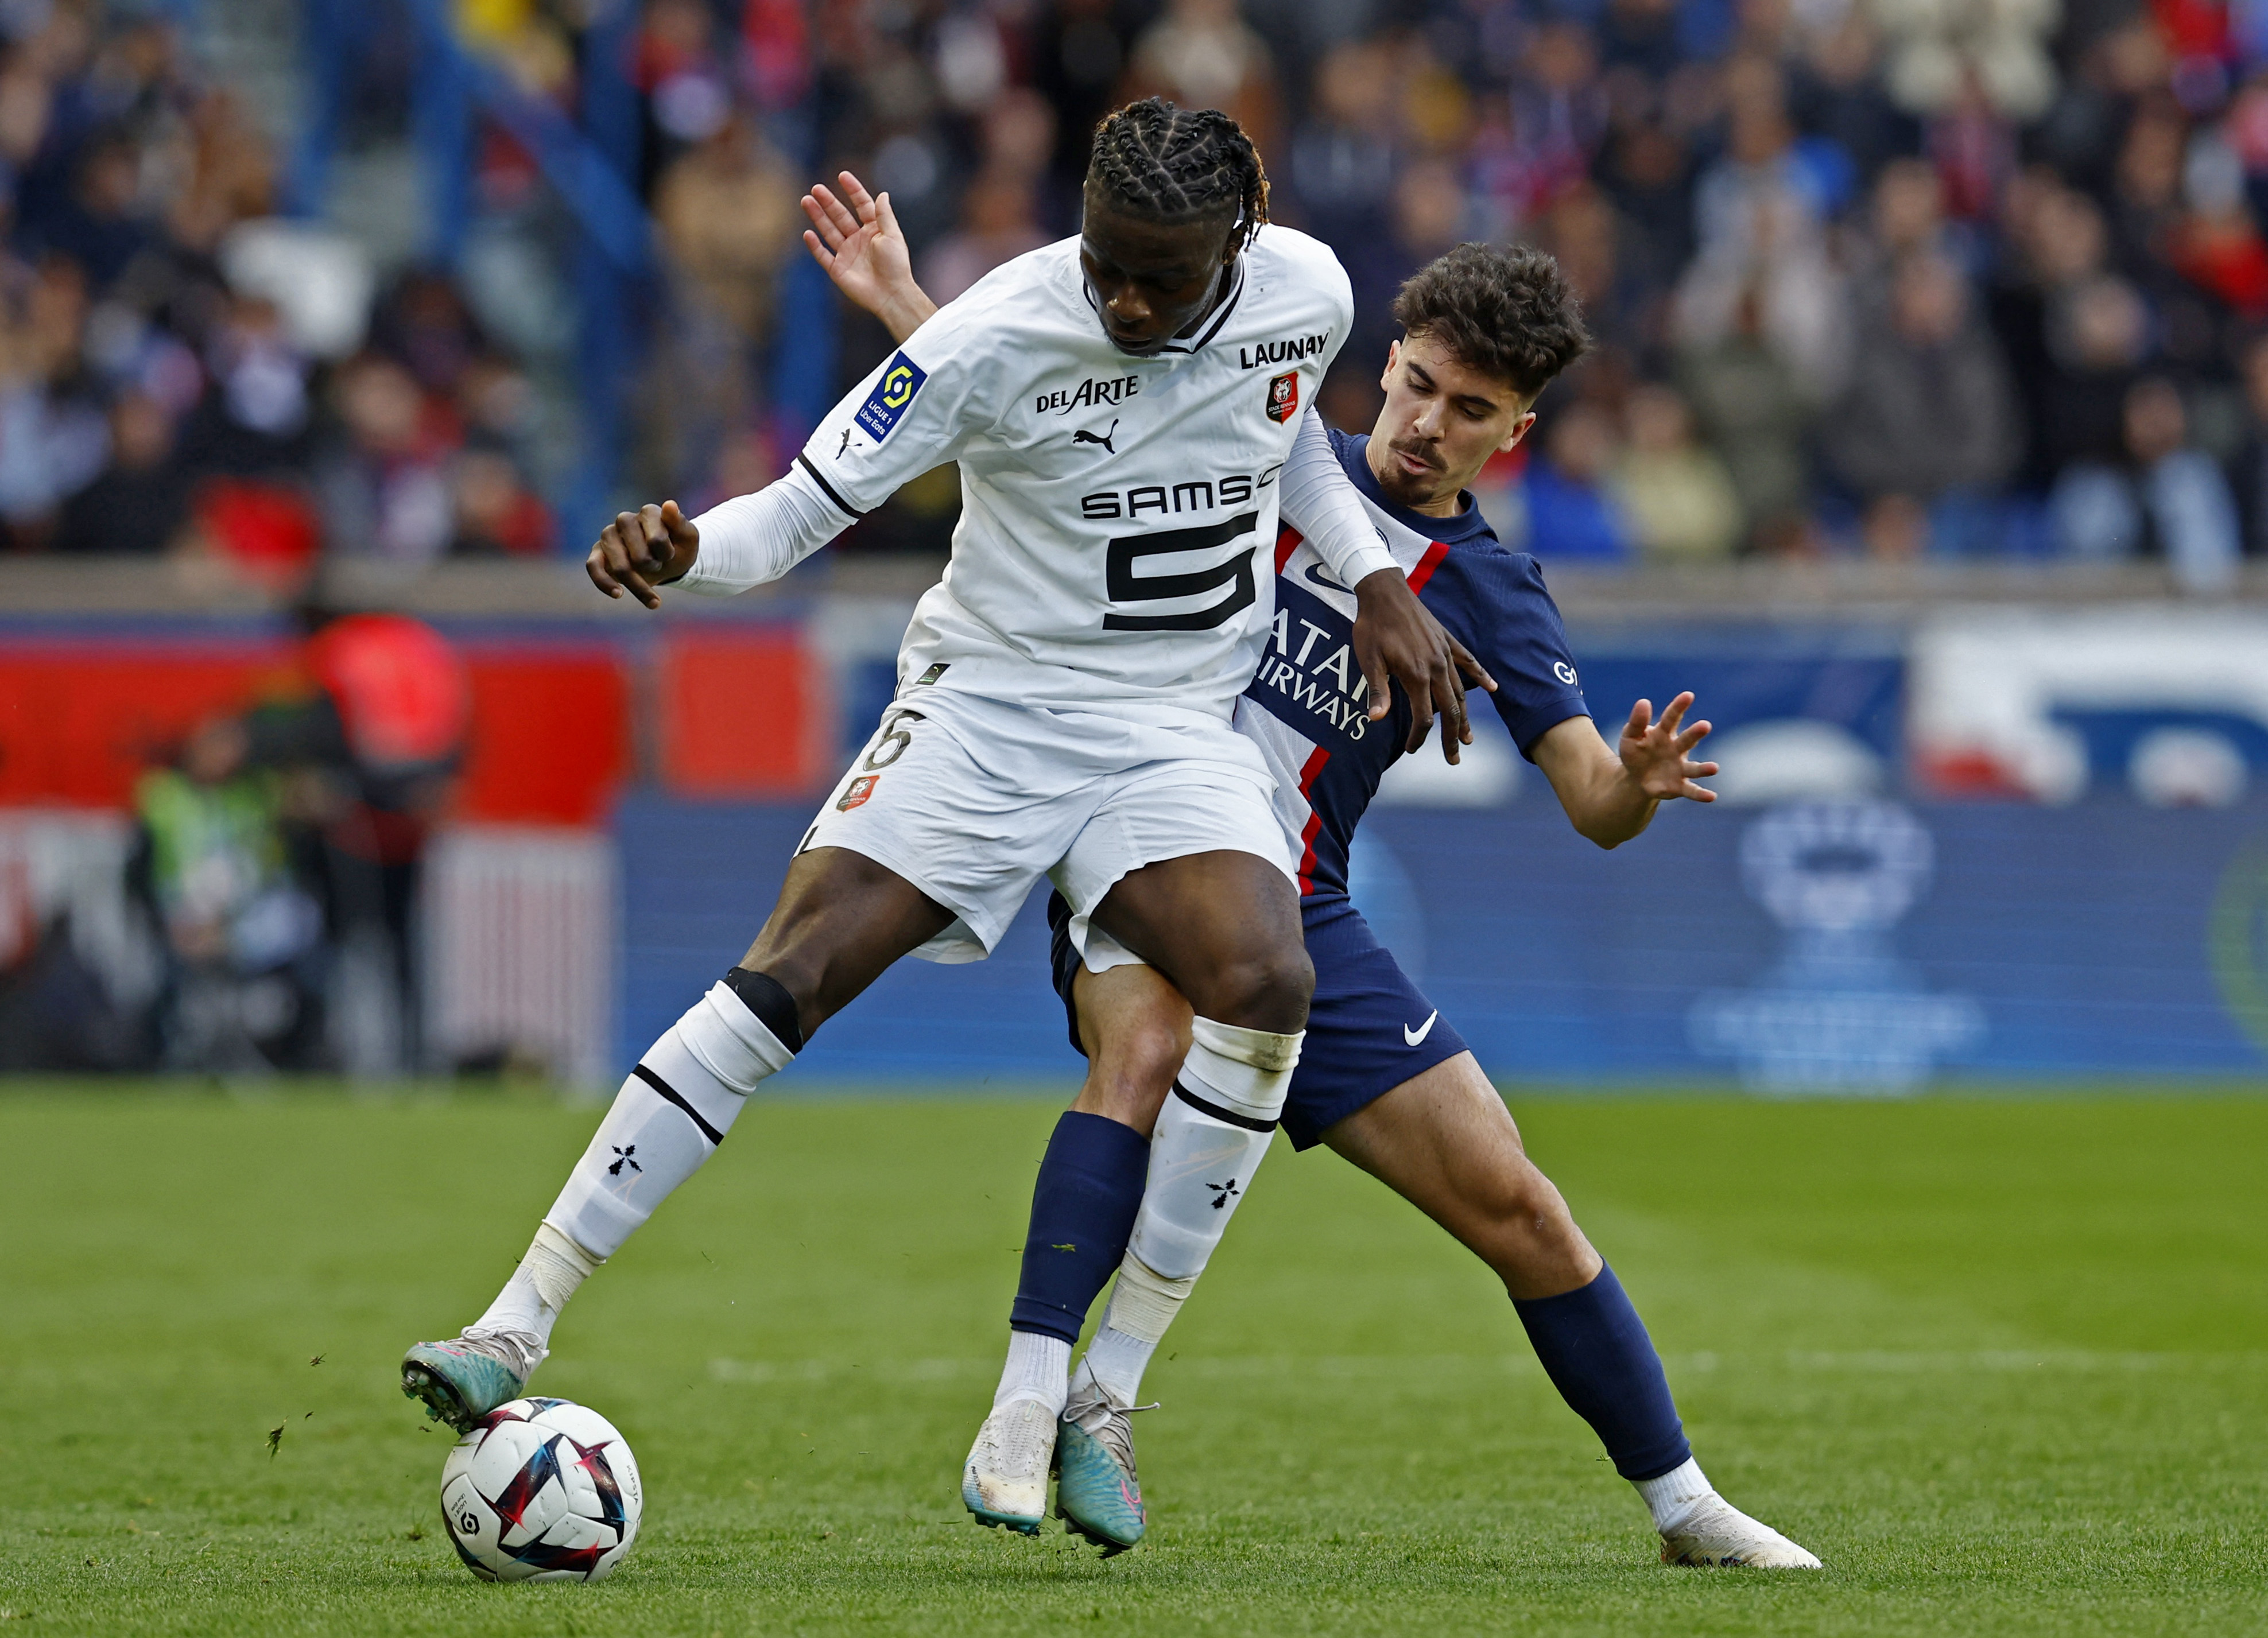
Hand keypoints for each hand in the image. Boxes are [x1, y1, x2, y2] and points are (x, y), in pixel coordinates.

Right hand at [587, 501, 698, 609]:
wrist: (667, 563)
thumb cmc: (677, 549)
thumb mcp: (688, 539)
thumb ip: (680, 524)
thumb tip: (669, 505)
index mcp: (648, 512)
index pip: (657, 540)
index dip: (667, 554)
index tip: (671, 555)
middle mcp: (625, 520)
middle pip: (639, 557)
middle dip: (654, 568)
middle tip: (658, 564)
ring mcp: (609, 535)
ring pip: (620, 567)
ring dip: (639, 586)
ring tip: (652, 593)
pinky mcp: (597, 552)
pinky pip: (593, 567)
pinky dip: (604, 583)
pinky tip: (618, 594)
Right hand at [801, 172, 934, 343]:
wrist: (891, 294)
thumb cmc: (896, 265)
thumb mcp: (893, 235)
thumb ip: (884, 215)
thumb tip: (882, 193)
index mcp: (874, 230)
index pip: (862, 205)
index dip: (853, 190)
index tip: (842, 175)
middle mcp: (859, 239)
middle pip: (840, 216)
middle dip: (828, 202)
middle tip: (816, 188)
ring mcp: (847, 254)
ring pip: (829, 231)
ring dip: (818, 216)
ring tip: (806, 200)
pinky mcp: (838, 270)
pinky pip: (823, 255)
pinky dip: (815, 245)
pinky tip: (808, 233)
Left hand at [1352, 569, 1496, 761]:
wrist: (1384, 592)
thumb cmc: (1372, 627)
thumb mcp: (1369, 661)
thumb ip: (1378, 691)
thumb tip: (1376, 720)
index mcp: (1417, 675)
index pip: (1424, 716)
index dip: (1419, 737)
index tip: (1411, 750)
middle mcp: (1436, 667)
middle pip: (1450, 710)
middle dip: (1450, 737)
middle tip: (1454, 759)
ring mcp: (1445, 654)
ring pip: (1461, 691)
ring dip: (1464, 716)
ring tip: (1467, 738)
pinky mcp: (1447, 641)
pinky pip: (1469, 662)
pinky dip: (1481, 675)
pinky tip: (1493, 688)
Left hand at [1618, 692, 1716, 800]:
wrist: (1635, 778)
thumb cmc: (1636, 752)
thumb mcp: (1630, 737)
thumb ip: (1637, 722)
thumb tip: (1643, 702)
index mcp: (1664, 733)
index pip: (1672, 718)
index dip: (1679, 707)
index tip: (1688, 695)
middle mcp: (1677, 749)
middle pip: (1687, 740)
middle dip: (1696, 733)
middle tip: (1705, 725)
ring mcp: (1680, 768)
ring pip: (1694, 768)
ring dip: (1704, 768)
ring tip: (1714, 768)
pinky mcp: (1679, 786)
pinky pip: (1691, 790)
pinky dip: (1701, 794)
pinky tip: (1712, 796)